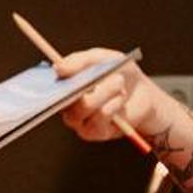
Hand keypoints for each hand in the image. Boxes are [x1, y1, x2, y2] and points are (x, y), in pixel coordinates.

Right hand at [51, 48, 179, 147]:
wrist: (144, 93)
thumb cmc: (120, 74)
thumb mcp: (103, 59)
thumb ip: (80, 61)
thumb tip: (57, 68)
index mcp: (64, 85)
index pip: (49, 85)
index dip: (53, 79)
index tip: (62, 71)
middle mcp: (66, 104)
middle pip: (64, 97)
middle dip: (85, 84)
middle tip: (102, 76)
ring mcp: (79, 120)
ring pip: (83, 107)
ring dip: (104, 93)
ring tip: (118, 83)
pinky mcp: (93, 133)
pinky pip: (98, 120)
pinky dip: (112, 106)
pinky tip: (120, 99)